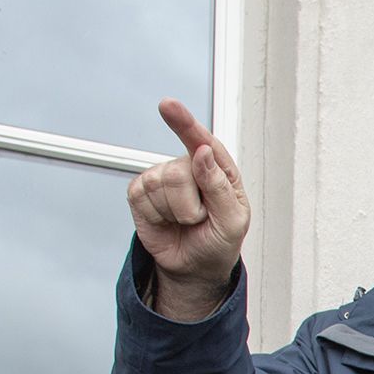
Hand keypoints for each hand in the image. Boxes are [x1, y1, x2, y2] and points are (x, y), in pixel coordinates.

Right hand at [126, 100, 250, 320]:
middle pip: (178, 172)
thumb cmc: (219, 241)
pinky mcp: (140, 192)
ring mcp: (162, 177)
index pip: (202, 140)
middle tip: (199, 218)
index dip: (184, 123)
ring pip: (158, 185)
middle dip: (190, 205)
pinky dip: (155, 216)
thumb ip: (219, 186)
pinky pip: (141, 197)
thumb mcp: (232, 221)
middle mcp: (188, 166)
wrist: (195, 267)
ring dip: (174, 212)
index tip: (167, 106)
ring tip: (184, 221)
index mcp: (217, 168)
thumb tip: (203, 152)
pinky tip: (165, 220)